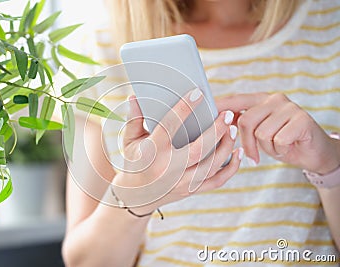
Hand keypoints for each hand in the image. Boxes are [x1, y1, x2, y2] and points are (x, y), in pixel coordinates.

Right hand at [112, 89, 242, 211]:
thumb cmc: (134, 162)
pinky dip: (231, 168)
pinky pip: (216, 181)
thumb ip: (134, 118)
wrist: (135, 196)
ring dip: (226, 147)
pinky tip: (238, 152)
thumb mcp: (129, 140)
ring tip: (233, 129)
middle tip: (228, 114)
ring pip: (211, 166)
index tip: (198, 94)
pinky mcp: (191, 190)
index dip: (184, 108)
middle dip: (217, 130)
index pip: (170, 125)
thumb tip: (135, 97)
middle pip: (199, 149)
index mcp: (152, 151)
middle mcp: (169, 168)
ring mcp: (181, 182)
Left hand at [216, 93, 339, 174]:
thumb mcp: (258, 133)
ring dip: (267, 148)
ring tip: (278, 146)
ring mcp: (289, 107)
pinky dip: (280, 151)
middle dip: (247, 143)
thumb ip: (242, 124)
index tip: (206, 112)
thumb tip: (219, 124)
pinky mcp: (302, 119)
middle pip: (246, 120)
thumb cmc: (281, 142)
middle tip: (253, 156)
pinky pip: (278, 140)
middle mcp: (274, 99)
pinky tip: (288, 147)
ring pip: (262, 133)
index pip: (235, 100)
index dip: (220, 106)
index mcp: (260, 100)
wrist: (313, 153)